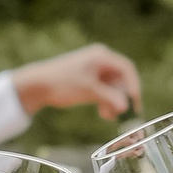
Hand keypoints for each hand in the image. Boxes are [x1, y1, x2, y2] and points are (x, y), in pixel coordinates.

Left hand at [11, 44, 141, 120]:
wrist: (37, 85)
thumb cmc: (62, 83)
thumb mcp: (89, 91)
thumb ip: (110, 98)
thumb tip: (126, 107)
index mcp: (101, 56)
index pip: (127, 69)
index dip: (134, 87)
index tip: (135, 104)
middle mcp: (100, 60)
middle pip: (121, 79)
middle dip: (121, 97)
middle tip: (120, 113)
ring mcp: (94, 69)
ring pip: (113, 86)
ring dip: (113, 101)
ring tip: (107, 116)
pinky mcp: (88, 78)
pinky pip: (104, 89)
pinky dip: (105, 100)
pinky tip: (103, 112)